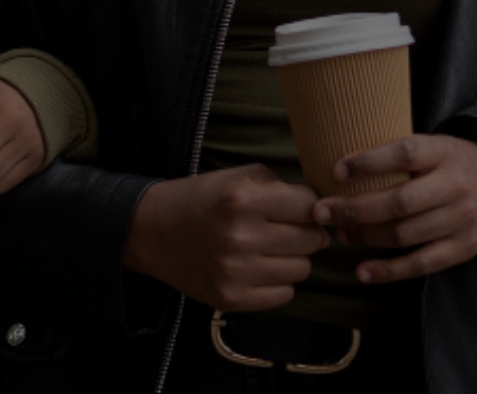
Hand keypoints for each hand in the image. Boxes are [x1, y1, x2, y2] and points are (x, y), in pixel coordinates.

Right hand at [123, 165, 328, 311]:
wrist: (153, 231)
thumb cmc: (203, 199)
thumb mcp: (239, 177)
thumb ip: (283, 187)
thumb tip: (322, 209)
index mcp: (244, 200)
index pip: (309, 206)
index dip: (312, 206)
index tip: (302, 208)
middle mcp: (241, 237)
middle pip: (310, 240)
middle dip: (308, 232)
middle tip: (292, 228)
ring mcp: (236, 272)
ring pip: (302, 269)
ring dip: (295, 258)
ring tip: (275, 247)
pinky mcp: (231, 299)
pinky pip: (284, 295)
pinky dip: (280, 282)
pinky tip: (263, 267)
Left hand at [310, 134, 476, 284]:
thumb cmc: (453, 163)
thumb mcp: (436, 146)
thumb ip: (400, 155)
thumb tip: (341, 166)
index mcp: (444, 152)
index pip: (405, 154)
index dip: (369, 162)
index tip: (336, 170)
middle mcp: (454, 185)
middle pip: (399, 202)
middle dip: (354, 210)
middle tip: (322, 211)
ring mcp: (460, 219)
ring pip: (405, 234)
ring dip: (365, 238)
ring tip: (340, 234)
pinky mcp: (463, 248)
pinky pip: (420, 264)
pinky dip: (388, 271)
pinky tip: (362, 271)